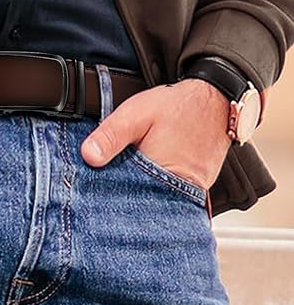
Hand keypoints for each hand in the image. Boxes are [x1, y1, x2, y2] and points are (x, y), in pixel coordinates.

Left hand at [80, 78, 232, 190]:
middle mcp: (180, 191)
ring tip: (124, 180)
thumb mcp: (136, 114)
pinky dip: (154, 188)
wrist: (216, 101)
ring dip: (138, 193)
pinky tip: (143, 177)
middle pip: (141, 204)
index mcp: (162, 175)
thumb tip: (88, 157)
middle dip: (120, 196)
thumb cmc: (178, 107)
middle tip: (105, 183)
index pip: (125, 198)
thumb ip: (111, 135)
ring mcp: (191, 193)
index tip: (90, 188)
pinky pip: (169, 195)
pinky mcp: (196, 189)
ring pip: (155, 200)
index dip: (106, 193)